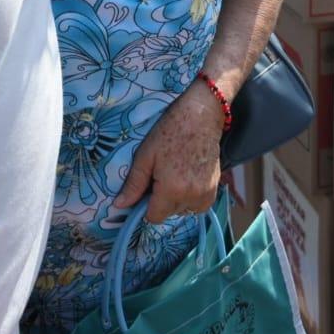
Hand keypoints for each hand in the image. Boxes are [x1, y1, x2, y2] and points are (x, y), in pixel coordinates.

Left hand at [114, 83, 222, 224]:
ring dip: (176, 200)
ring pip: (183, 210)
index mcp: (171, 189)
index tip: (147, 188)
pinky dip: (191, 198)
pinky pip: (198, 206)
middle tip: (161, 176)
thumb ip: (133, 184)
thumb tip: (119, 205)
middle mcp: (191, 196)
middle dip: (161, 201)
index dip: (145, 206)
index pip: (154, 217)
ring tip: (175, 175)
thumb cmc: (169, 131)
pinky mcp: (215, 188)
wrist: (201, 116)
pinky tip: (187, 179)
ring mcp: (206, 194)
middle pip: (168, 214)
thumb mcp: (145, 155)